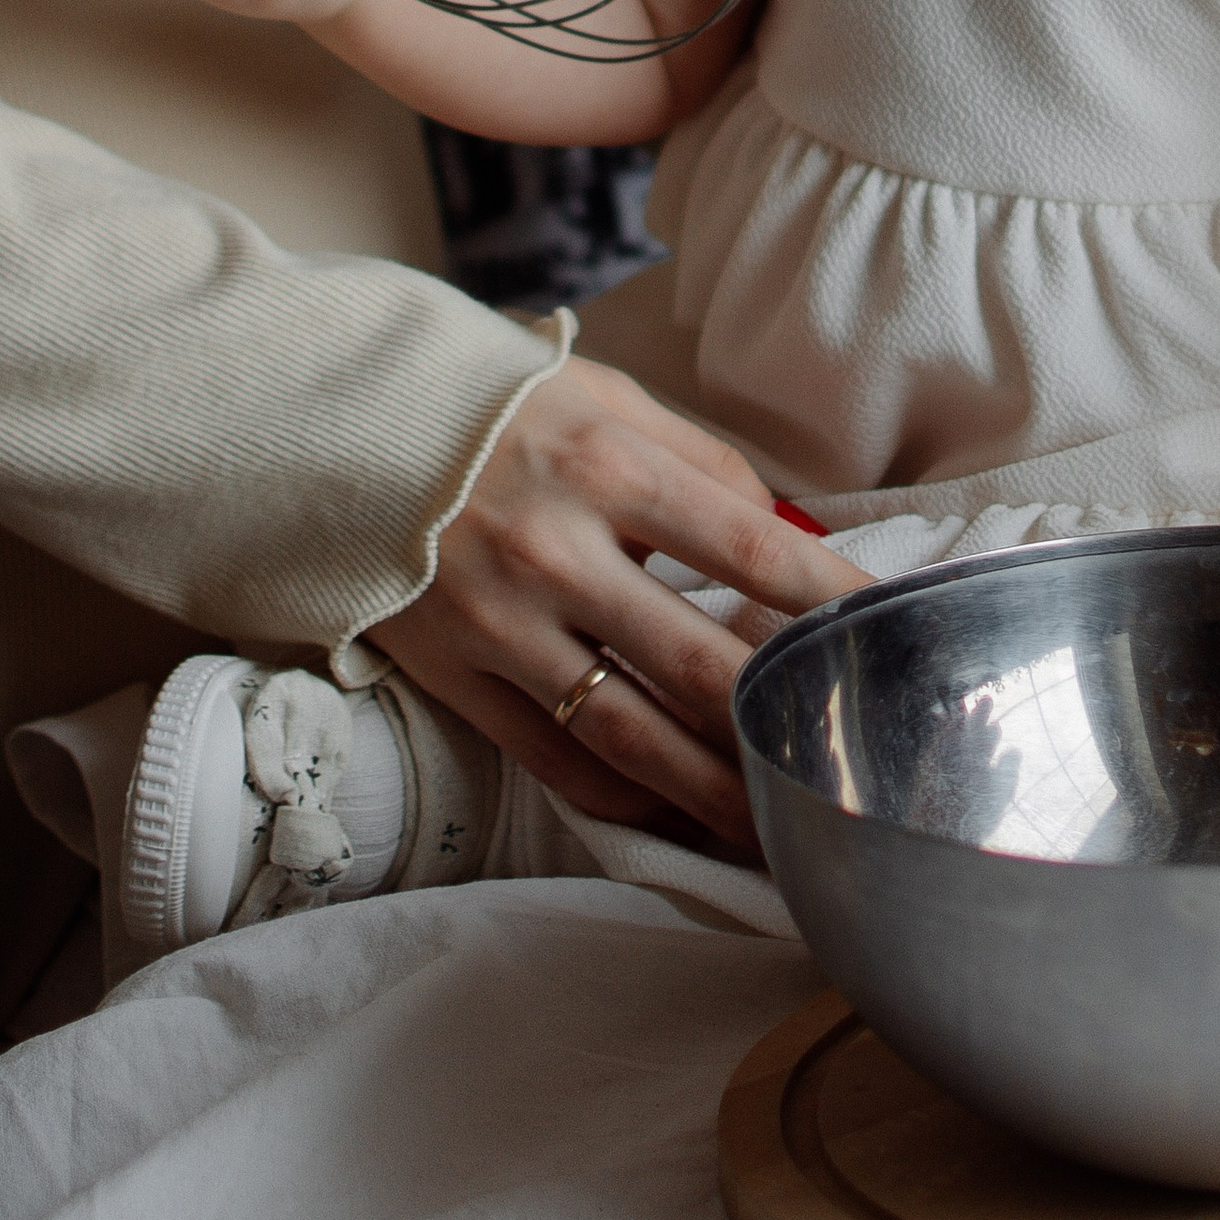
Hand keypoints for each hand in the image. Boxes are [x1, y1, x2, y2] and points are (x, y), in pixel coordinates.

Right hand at [371, 360, 864, 846]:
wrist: (327, 421)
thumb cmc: (486, 400)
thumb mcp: (599, 396)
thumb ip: (699, 461)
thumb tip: (789, 535)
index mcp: (603, 464)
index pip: (748, 548)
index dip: (828, 600)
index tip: (891, 635)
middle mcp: (555, 550)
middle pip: (699, 664)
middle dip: (783, 722)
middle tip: (849, 763)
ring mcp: (501, 624)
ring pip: (631, 735)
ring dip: (715, 791)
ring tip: (780, 823)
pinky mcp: (456, 676)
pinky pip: (555, 760)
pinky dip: (625, 795)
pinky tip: (678, 812)